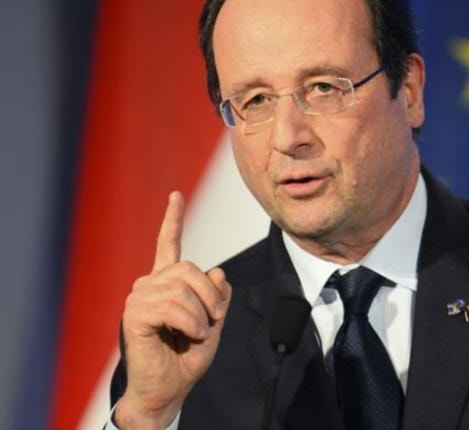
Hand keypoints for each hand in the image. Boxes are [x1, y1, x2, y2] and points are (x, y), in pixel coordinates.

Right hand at [115, 192, 231, 428]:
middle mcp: (149, 285)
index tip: (175, 196)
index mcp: (166, 284)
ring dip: (202, 315)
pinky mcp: (134, 315)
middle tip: (213, 321)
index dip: (172, 219)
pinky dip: (191, 322)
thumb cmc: (187, 358)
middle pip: (189, 268)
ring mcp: (139, 299)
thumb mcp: (214, 323)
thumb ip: (218, 297)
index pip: (168, 244)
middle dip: (210, 296)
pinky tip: (190, 335)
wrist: (168, 390)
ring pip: (183, 288)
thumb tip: (218, 272)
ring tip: (198, 333)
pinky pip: (173, 306)